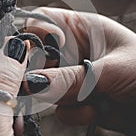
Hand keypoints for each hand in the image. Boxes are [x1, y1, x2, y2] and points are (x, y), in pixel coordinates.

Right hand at [24, 7, 135, 135]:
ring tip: (87, 99)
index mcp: (82, 28)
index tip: (26, 58)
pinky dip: (73, 113)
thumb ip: (69, 78)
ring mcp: (75, 76)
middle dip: (41, 73)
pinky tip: (94, 112)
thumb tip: (30, 83)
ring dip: (61, 97)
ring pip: (45, 86)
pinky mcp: (79, 99)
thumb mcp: (109, 70)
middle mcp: (74, 50)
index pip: (40, 23)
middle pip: (38, 58)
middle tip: (44, 85)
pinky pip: (60, 108)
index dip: (30, 37)